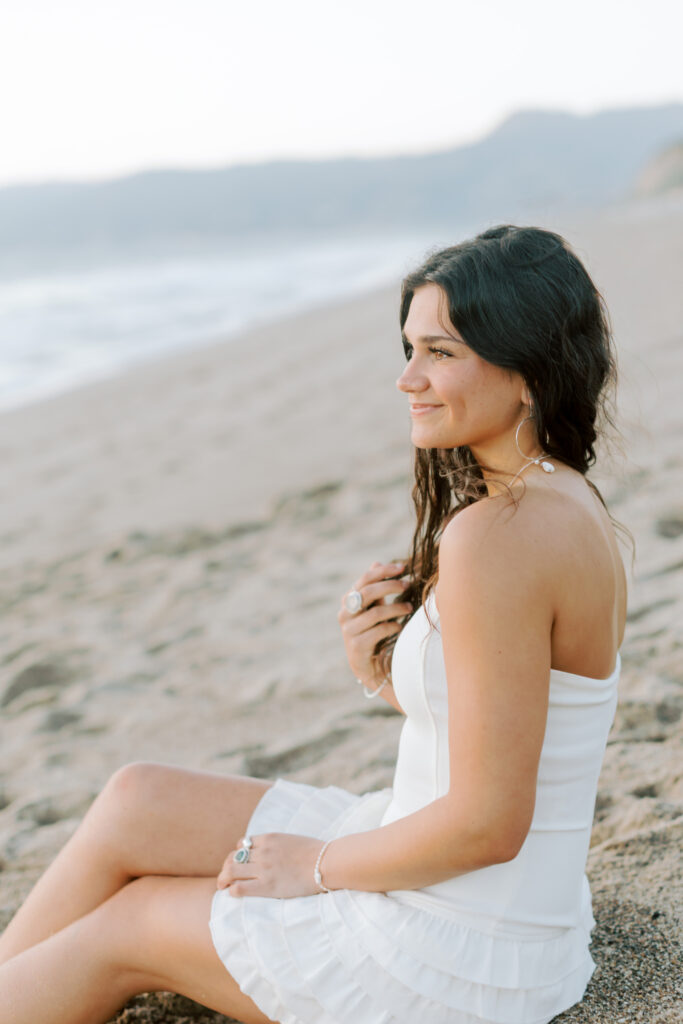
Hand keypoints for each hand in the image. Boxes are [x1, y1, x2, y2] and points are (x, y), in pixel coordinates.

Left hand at [216, 832, 326, 898]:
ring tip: (222, 886)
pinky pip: (240, 888)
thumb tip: (270, 851)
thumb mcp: (291, 840)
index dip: (238, 854)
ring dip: (223, 879)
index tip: (239, 863)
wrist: (326, 863)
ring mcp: (264, 869)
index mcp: (269, 838)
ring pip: (231, 871)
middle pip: (233, 857)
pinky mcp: (267, 886)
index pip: (242, 844)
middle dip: (226, 867)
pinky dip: (232, 890)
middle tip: (225, 877)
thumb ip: (277, 844)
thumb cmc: (315, 852)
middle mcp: (263, 851)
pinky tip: (233, 893)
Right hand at [338, 561, 411, 686]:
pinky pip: (378, 631)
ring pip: (375, 613)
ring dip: (396, 608)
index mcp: (348, 600)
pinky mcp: (356, 646)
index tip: (403, 568)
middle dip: (391, 586)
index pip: (365, 579)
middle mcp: (345, 614)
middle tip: (408, 585)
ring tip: (410, 608)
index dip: (383, 571)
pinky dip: (392, 626)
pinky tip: (400, 626)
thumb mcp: (375, 607)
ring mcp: (348, 631)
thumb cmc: (374, 631)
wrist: (369, 665)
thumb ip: (375, 587)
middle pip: (368, 592)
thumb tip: (376, 561)